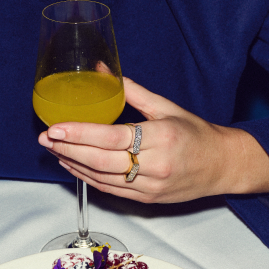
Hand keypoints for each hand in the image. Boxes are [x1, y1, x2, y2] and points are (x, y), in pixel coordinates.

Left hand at [38, 77, 268, 202]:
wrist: (223, 166)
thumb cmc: (195, 133)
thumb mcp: (166, 106)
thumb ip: (131, 90)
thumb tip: (101, 68)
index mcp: (161, 137)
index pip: (111, 137)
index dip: (80, 133)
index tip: (56, 128)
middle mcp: (155, 165)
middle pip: (101, 161)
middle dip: (68, 150)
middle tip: (45, 139)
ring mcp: (151, 186)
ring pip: (102, 178)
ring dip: (73, 165)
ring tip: (53, 150)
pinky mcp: (148, 199)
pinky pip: (110, 190)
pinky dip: (88, 178)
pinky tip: (72, 166)